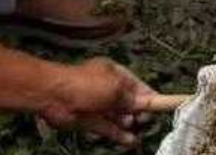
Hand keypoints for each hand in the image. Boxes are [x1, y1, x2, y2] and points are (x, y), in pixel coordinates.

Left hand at [34, 58, 162, 145]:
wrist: (54, 96)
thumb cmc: (85, 84)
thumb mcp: (114, 88)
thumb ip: (131, 98)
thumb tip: (146, 103)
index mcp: (115, 74)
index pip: (138, 86)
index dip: (149, 96)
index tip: (161, 106)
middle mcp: (108, 89)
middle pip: (130, 103)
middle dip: (139, 111)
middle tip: (143, 118)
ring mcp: (99, 106)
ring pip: (120, 118)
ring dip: (129, 124)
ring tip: (134, 127)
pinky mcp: (92, 121)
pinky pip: (110, 129)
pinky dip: (119, 135)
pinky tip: (130, 141)